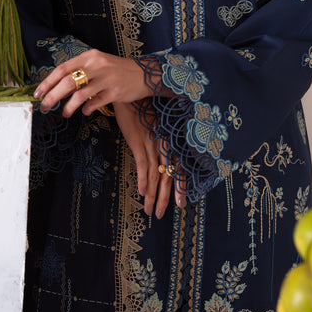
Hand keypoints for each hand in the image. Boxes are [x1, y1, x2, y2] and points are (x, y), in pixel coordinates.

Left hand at [34, 49, 150, 116]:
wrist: (143, 74)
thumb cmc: (116, 70)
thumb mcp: (98, 64)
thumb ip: (80, 71)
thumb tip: (57, 85)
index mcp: (89, 56)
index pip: (63, 68)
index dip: (48, 82)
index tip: (38, 93)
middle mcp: (97, 66)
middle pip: (68, 81)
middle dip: (52, 96)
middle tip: (44, 106)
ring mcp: (106, 79)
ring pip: (80, 94)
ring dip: (68, 106)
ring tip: (65, 113)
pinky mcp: (115, 92)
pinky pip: (94, 103)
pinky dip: (86, 109)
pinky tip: (85, 111)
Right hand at [114, 102, 179, 216]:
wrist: (130, 97)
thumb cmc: (142, 113)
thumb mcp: (155, 129)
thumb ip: (158, 145)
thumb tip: (160, 162)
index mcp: (168, 143)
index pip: (178, 169)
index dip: (180, 188)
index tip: (181, 204)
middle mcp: (163, 145)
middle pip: (168, 176)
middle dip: (166, 197)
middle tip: (162, 214)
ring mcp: (151, 143)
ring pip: (155, 174)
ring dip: (152, 195)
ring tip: (150, 210)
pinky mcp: (138, 141)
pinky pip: (142, 164)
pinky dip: (143, 180)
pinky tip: (142, 192)